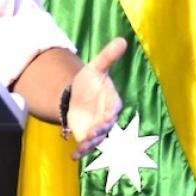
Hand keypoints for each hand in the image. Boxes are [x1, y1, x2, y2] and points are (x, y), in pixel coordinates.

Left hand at [67, 37, 126, 159]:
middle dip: (101, 130)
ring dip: (92, 143)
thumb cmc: (90, 81)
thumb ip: (108, 56)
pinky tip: (73, 156)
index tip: (108, 116)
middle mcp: (107, 117)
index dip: (111, 112)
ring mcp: (97, 129)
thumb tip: (122, 39)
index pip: (115, 107)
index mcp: (112, 101)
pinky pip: (86, 147)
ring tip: (84, 144)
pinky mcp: (86, 137)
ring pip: (98, 139)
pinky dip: (81, 152)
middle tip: (93, 132)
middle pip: (107, 126)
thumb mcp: (96, 67)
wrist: (77, 95)